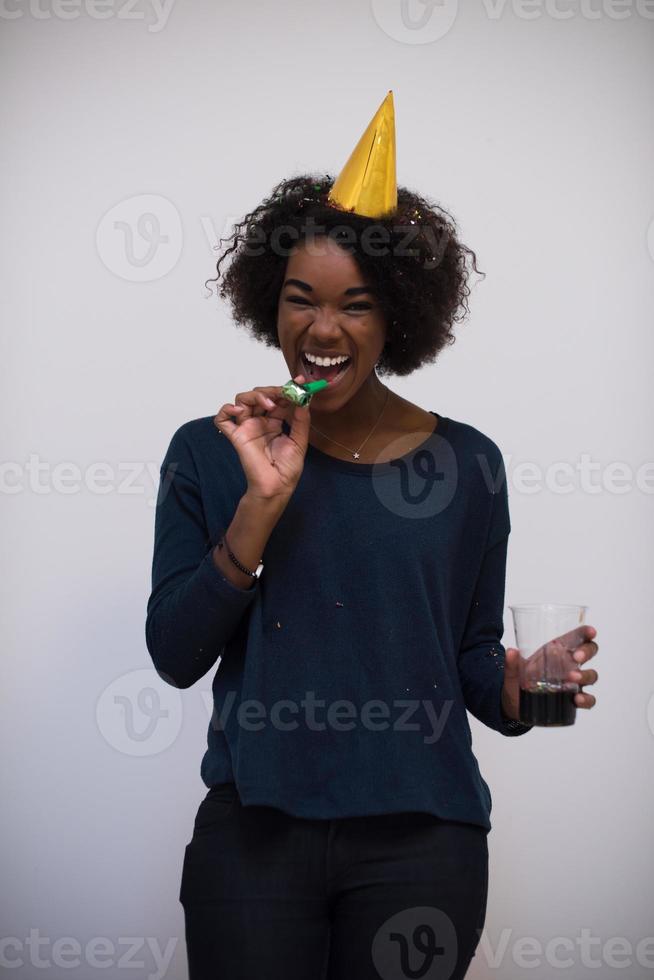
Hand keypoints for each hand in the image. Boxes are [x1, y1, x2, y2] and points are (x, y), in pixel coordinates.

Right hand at [214, 374, 311, 500]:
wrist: (276, 486)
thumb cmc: (287, 468)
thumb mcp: (300, 441)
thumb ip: (301, 421)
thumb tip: (304, 400)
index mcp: (275, 422)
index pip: (277, 399)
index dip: (287, 389)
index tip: (299, 382)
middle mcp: (259, 421)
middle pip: (259, 395)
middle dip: (272, 390)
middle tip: (284, 393)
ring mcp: (246, 427)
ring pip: (242, 400)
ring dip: (255, 396)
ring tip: (269, 405)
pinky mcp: (236, 436)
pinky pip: (222, 419)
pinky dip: (227, 410)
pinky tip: (240, 411)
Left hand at [501, 625, 598, 720]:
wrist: (513, 705)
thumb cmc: (518, 680)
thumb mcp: (513, 670)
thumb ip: (512, 662)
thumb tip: (511, 652)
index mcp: (557, 650)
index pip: (576, 637)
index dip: (586, 633)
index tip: (591, 632)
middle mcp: (568, 664)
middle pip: (589, 652)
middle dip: (587, 651)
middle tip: (577, 657)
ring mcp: (573, 683)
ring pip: (591, 675)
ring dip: (585, 675)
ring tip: (573, 678)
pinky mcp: (573, 700)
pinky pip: (588, 699)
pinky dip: (587, 699)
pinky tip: (577, 699)